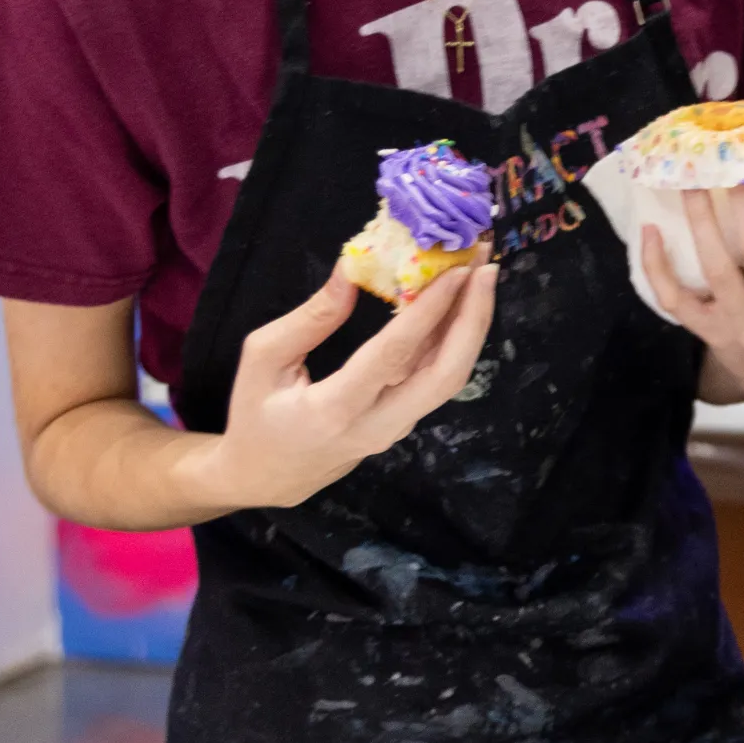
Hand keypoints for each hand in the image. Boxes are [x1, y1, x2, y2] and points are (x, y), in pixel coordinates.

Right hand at [182, 258, 497, 510]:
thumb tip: (352, 271)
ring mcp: (398, 428)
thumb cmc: (256, 415)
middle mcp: (378, 424)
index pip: (395, 355)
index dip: (430, 311)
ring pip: (449, 378)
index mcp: (335, 409)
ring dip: (471, 325)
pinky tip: (461, 301)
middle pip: (445, 376)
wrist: (267, 477)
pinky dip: (454, 339)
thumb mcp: (262, 360)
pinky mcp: (404, 421)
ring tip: (481, 273)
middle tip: (486, 265)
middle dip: (474, 318)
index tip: (456, 271)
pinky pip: (436, 378)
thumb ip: (309, 318)